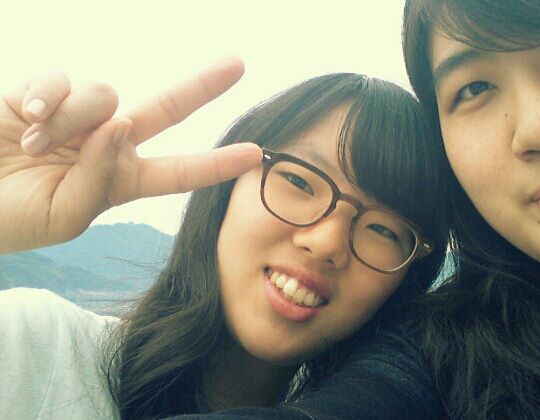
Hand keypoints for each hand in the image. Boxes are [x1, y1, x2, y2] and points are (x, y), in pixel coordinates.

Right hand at [0, 57, 261, 253]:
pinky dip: (45, 99)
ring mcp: (78, 117)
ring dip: (70, 121)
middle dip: (201, 87)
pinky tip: (24, 119)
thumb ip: (100, 177)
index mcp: (121, 180)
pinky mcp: (43, 94)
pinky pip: (61, 80)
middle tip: (238, 64)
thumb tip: (126, 125)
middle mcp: (107, 144)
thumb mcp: (65, 216)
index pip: (178, 171)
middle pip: (166, 108)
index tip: (254, 154)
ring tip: (32, 146)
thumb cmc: (13, 219)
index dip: (215, 164)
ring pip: (104, 95)